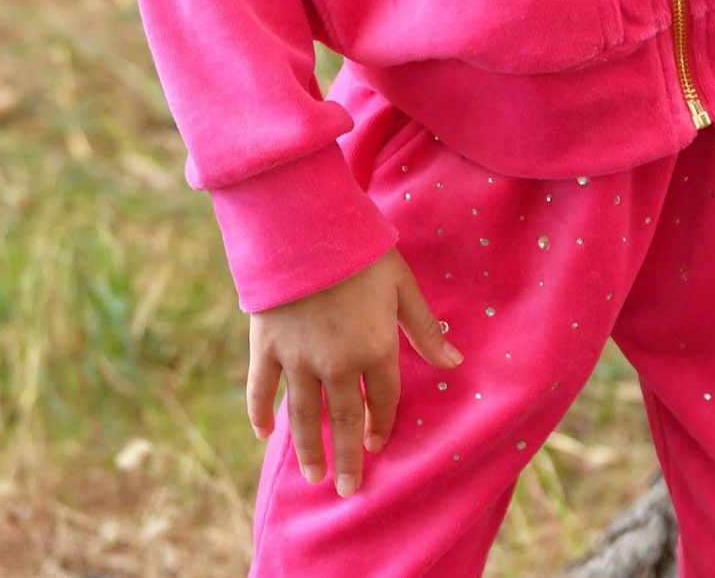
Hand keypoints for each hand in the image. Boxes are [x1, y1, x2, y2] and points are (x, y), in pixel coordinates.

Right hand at [246, 247, 461, 496]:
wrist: (305, 225)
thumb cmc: (360, 250)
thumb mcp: (402, 284)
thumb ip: (425, 328)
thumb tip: (455, 361)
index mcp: (374, 348)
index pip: (382, 400)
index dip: (382, 424)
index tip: (377, 445)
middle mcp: (337, 363)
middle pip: (343, 419)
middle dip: (346, 457)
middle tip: (346, 489)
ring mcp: (298, 358)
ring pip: (304, 415)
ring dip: (309, 449)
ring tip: (314, 476)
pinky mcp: (266, 346)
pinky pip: (261, 389)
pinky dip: (260, 413)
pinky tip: (264, 434)